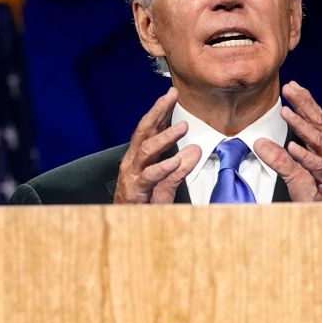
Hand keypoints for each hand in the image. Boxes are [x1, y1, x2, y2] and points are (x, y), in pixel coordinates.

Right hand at [113, 88, 203, 203]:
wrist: (126, 229)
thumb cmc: (145, 205)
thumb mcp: (166, 184)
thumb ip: (179, 168)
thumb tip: (195, 149)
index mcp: (139, 158)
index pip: (149, 129)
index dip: (160, 110)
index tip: (172, 93)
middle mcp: (133, 162)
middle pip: (144, 131)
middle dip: (157, 112)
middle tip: (171, 96)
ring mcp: (132, 176)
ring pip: (146, 150)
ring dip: (165, 137)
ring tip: (183, 127)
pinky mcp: (135, 191)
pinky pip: (149, 176)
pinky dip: (163, 167)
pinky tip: (175, 160)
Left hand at [253, 81, 321, 201]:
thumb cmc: (319, 193)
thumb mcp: (296, 173)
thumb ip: (279, 158)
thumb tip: (259, 143)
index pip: (317, 118)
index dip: (305, 101)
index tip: (291, 86)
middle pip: (319, 122)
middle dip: (304, 104)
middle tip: (289, 89)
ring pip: (317, 140)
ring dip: (301, 125)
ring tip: (286, 113)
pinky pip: (316, 166)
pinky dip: (304, 156)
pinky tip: (292, 147)